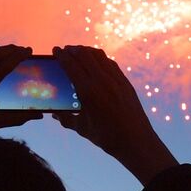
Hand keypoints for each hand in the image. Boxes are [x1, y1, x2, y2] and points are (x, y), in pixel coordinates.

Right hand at [50, 45, 178, 184]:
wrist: (136, 141)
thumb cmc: (107, 137)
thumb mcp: (82, 128)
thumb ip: (66, 119)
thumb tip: (54, 114)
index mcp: (88, 91)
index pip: (71, 65)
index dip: (62, 55)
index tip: (55, 50)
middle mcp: (102, 81)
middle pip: (85, 55)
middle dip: (73, 50)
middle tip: (65, 50)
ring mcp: (116, 80)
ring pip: (99, 56)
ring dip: (87, 51)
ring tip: (79, 52)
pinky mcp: (125, 82)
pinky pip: (111, 63)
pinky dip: (100, 58)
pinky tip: (96, 62)